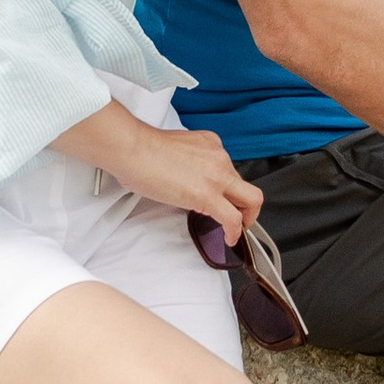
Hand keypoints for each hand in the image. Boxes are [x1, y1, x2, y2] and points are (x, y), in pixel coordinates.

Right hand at [108, 117, 264, 238]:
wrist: (133, 149)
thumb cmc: (141, 149)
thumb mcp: (176, 149)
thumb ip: (187, 163)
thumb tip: (182, 179)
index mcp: (210, 144)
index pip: (228, 169)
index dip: (226, 188)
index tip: (222, 197)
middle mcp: (219, 158)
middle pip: (245, 184)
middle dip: (246, 205)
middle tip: (240, 217)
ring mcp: (216, 176)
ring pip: (250, 199)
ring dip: (245, 218)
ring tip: (234, 230)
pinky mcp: (208, 196)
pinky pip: (233, 219)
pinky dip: (235, 232)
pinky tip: (229, 239)